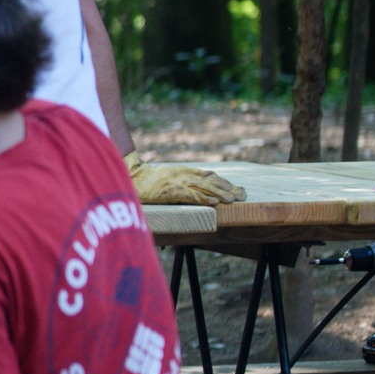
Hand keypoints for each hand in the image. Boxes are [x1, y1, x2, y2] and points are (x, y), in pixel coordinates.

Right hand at [125, 152, 245, 205]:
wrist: (131, 179)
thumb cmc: (147, 181)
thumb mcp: (168, 177)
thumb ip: (181, 180)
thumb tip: (194, 189)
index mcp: (184, 171)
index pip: (209, 175)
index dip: (224, 182)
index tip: (236, 188)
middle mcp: (184, 175)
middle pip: (211, 181)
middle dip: (228, 188)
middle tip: (243, 194)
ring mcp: (178, 183)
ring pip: (204, 188)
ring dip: (220, 194)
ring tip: (233, 200)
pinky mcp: (171, 191)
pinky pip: (190, 195)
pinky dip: (204, 199)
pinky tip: (215, 203)